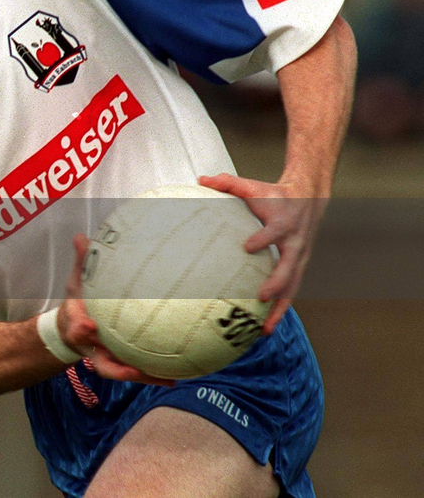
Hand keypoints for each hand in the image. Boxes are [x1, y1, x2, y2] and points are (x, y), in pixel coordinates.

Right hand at [58, 234, 174, 386]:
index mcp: (79, 326)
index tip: (89, 325)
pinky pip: (139, 371)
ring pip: (124, 372)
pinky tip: (177, 377)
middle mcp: (93, 348)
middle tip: (131, 369)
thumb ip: (82, 261)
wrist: (75, 324)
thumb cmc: (80, 301)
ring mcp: (109, 358)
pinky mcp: (123, 363)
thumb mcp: (77, 281)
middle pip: (101, 362)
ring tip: (167, 379)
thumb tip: (81, 236)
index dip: (81, 329)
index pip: (77, 329)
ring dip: (144, 377)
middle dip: (115, 367)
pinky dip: (156, 375)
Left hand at [199, 174, 326, 332]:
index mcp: (283, 222)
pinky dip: (280, 309)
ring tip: (265, 329)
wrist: (308, 197)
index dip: (262, 238)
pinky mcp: (298, 267)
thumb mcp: (252, 186)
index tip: (247, 246)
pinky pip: (291, 292)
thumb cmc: (273, 194)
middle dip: (276, 283)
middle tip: (260, 296)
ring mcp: (299, 257)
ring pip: (293, 286)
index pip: (274, 231)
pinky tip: (265, 327)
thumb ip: (227, 183)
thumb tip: (200, 179)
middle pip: (289, 266)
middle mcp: (295, 242)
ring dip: (280, 308)